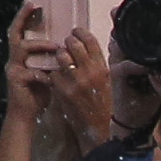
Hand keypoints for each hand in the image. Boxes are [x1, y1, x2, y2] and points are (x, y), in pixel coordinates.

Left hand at [30, 28, 118, 148]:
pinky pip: (53, 72)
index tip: (75, 31)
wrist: (98, 128)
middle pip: (73, 44)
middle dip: (68, 41)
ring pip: (60, 55)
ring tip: (61, 58)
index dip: (80, 32)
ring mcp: (75, 81)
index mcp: (102, 68)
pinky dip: (54, 71)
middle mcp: (89, 72)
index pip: (90, 40)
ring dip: (59, 54)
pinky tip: (57, 75)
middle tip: (66, 44)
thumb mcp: (108, 81)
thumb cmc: (104, 104)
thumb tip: (89, 46)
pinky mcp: (62, 90)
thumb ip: (98, 63)